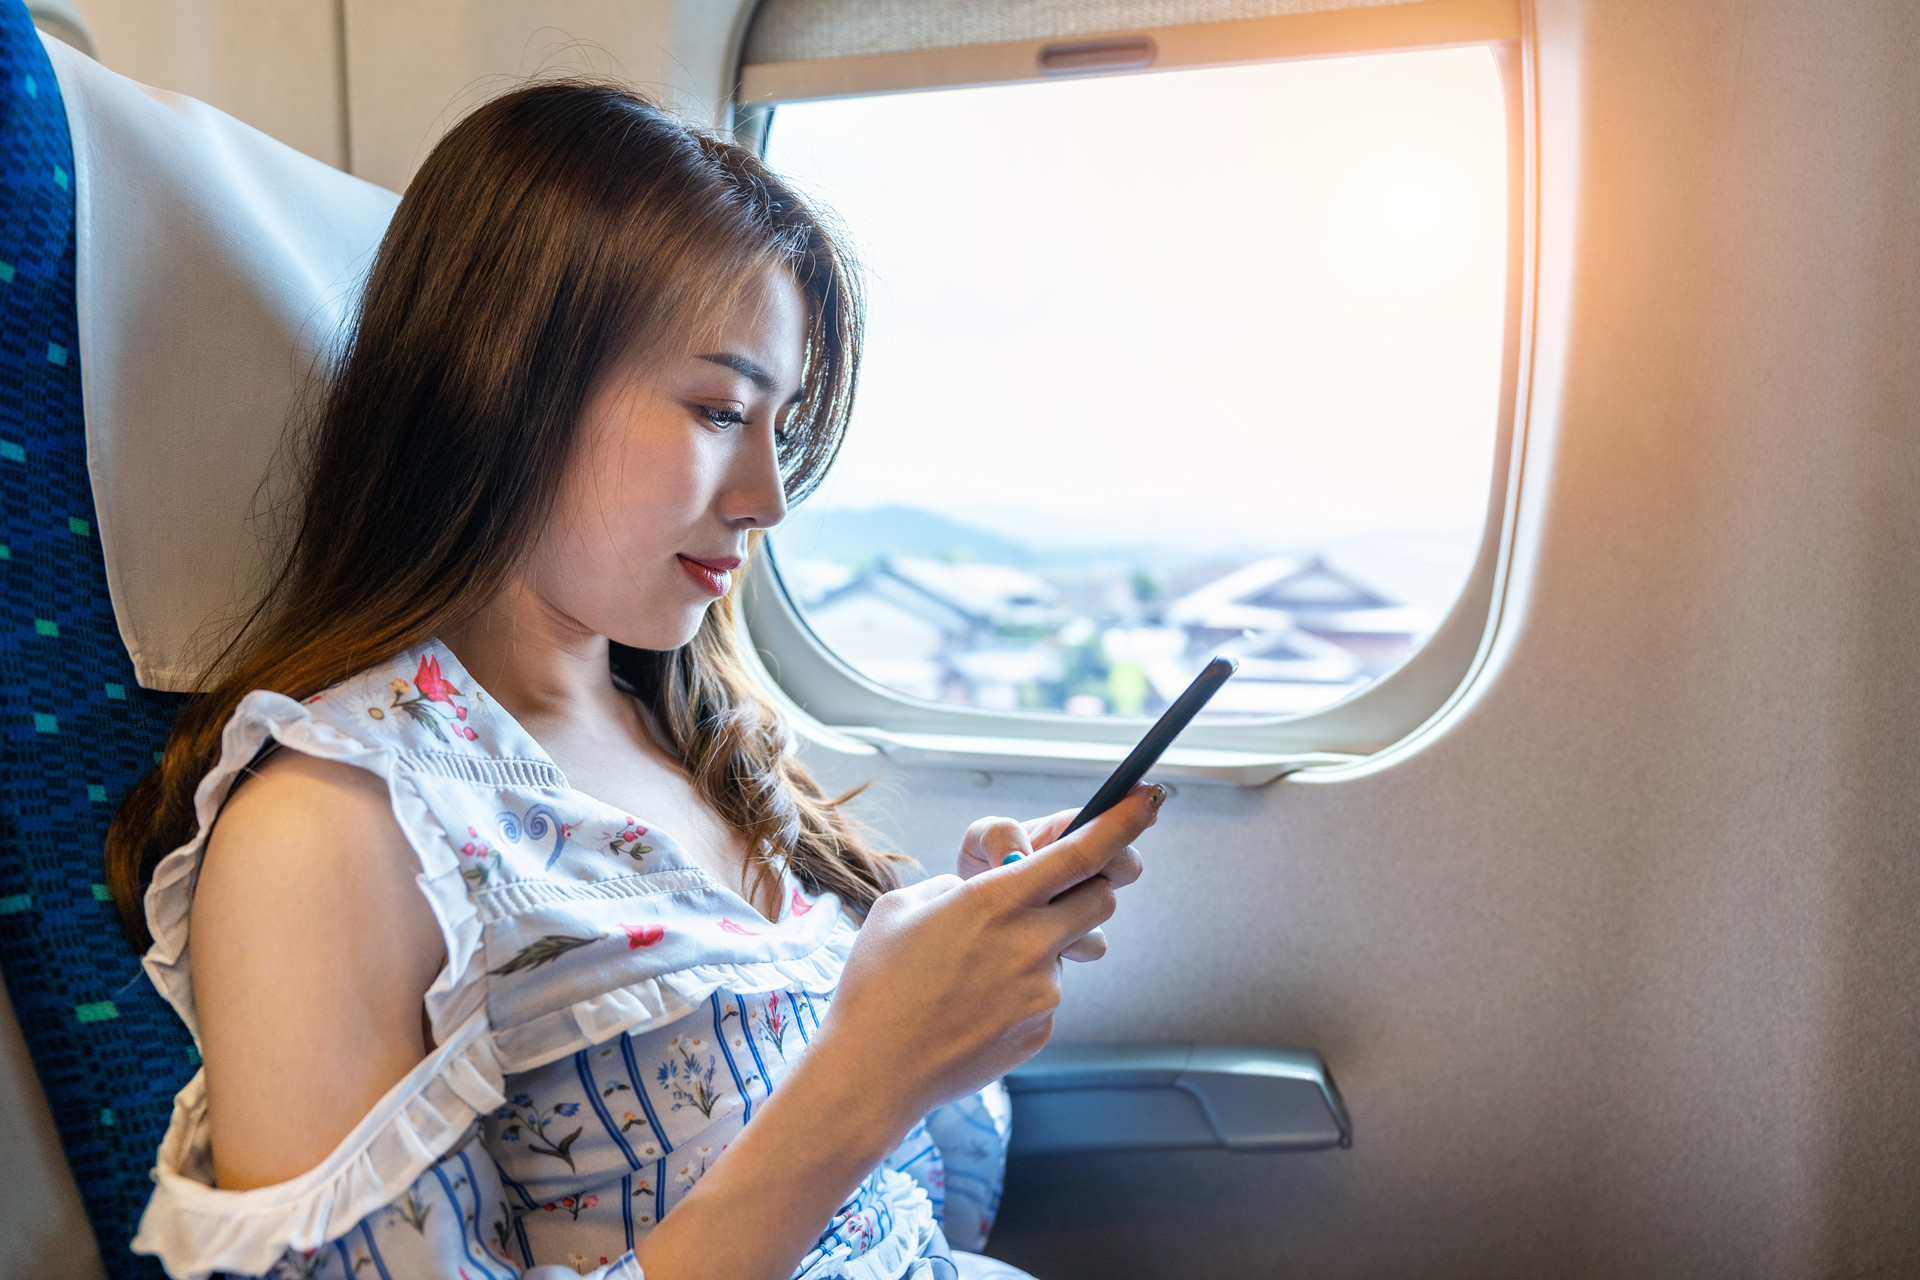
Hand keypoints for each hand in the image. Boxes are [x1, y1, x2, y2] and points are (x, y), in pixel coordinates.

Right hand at [809, 784, 1162, 1141]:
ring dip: (1044, 945)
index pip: (1083, 852)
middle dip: (1086, 889)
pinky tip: (976, 1006)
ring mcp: (1042, 991)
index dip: (1124, 823)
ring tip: (984, 969)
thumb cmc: (878, 983)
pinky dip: (1021, 991)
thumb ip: (964, 886)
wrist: (873, 1070)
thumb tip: (997, 887)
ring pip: (1069, 950)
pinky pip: (1047, 995)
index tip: (1149, 799)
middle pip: (1099, 899)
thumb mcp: (906, 906)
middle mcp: (1030, 943)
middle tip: (1051, 895)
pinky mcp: (1041, 1029)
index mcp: (996, 900)